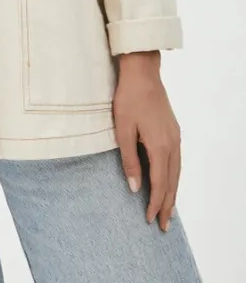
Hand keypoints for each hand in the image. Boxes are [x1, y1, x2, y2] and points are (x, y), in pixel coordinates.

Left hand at [113, 50, 180, 232]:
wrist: (142, 73)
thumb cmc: (128, 99)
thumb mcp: (122, 129)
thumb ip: (129, 160)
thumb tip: (134, 186)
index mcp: (159, 146)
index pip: (160, 183)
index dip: (155, 203)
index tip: (150, 219)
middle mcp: (172, 144)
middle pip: (172, 182)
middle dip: (168, 205)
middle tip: (164, 226)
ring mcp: (175, 137)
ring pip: (177, 172)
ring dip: (172, 192)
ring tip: (168, 210)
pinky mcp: (173, 131)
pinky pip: (177, 161)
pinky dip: (174, 177)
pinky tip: (169, 181)